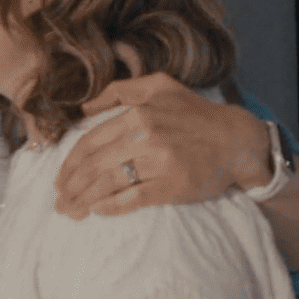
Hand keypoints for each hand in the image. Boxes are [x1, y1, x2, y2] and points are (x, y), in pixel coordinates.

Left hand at [55, 73, 268, 218]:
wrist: (238, 140)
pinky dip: (111, 207)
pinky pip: (133, 198)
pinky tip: (98, 210)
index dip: (69, 164)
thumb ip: (119, 91)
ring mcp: (160, 161)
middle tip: (59, 201)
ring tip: (70, 211)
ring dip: (83, 200)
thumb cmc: (195, 114)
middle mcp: (145, 136)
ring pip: (108, 183)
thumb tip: (83, 107)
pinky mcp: (174, 184)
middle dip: (70, 186)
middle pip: (93, 165)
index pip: (89, 143)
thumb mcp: (158, 87)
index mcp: (137, 114)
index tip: (60, 180)